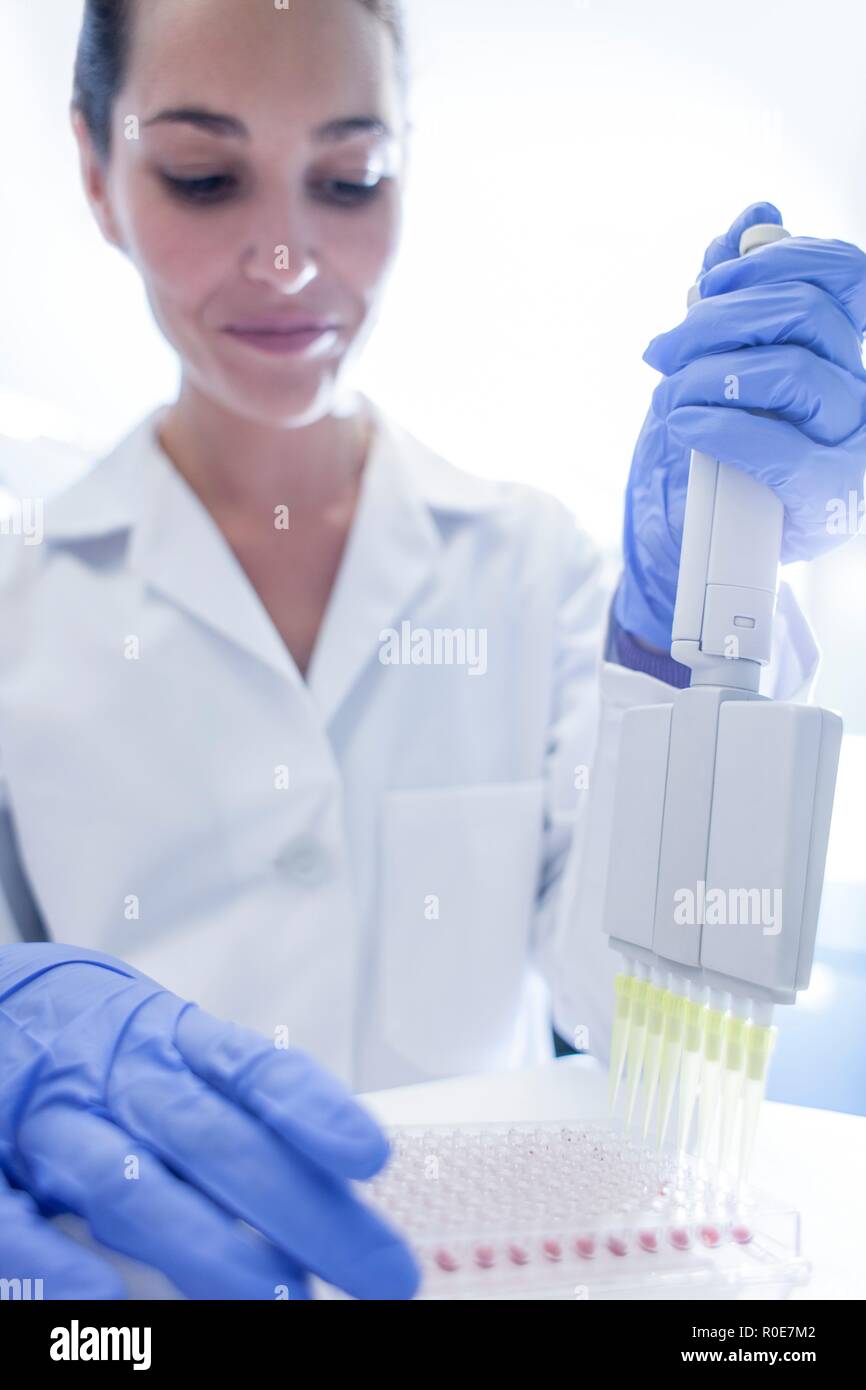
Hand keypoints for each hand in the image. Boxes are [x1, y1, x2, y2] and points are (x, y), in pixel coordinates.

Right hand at [0, 943, 418, 1300]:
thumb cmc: (107, 1053)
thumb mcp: (175, 1058)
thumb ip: (244, 1114)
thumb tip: (339, 1189)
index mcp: (177, 1044)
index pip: (255, 1071)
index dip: (314, 1111)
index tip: (374, 1157)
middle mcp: (122, 1078)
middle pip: (216, 1139)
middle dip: (301, 1209)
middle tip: (379, 1272)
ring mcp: (54, 1122)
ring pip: (130, 1183)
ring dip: (206, 1245)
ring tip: (280, 1299)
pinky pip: (17, 1219)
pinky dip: (56, 1263)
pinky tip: (103, 1304)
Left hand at [615, 201, 865, 649]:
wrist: (710, 535)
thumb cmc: (723, 441)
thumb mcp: (723, 359)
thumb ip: (740, 291)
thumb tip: (756, 218)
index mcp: (845, 346)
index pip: (844, 275)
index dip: (778, 261)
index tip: (711, 282)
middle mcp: (862, 387)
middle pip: (806, 315)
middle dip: (719, 320)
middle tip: (663, 349)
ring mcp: (852, 443)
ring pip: (791, 373)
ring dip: (709, 374)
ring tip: (667, 393)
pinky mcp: (828, 496)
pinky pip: (778, 447)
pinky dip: (718, 426)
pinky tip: (682, 422)